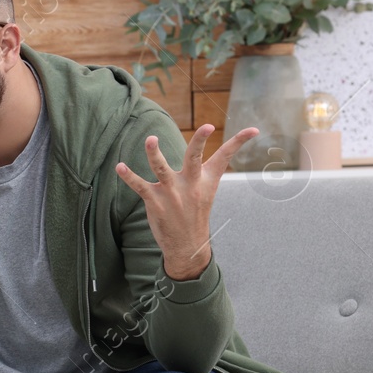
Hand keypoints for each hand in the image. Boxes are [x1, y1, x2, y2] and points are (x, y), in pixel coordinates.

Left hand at [115, 123, 257, 280]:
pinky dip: (128, 176)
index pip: (225, 156)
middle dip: (200, 141)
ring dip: (155, 153)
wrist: (186, 245)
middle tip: (207, 127)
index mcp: (206, 180)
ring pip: (161, 168)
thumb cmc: (195, 212)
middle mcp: (190, 184)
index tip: (253, 129)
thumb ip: (205, 170)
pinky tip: (119, 166)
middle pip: (194, 157)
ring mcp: (171, 192)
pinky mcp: (154, 201)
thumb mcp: (207, 190)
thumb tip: (220, 152)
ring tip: (151, 139)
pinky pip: (139, 186)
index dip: (239, 141)